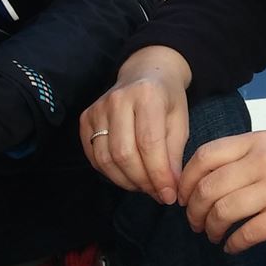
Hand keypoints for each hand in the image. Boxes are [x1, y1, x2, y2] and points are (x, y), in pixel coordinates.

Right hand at [81, 45, 193, 204]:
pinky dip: (111, 173)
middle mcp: (118, 99)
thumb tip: (168, 188)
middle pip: (124, 154)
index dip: (159, 175)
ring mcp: (98, 108)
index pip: (149, 144)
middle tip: (158, 193)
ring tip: (145, 186)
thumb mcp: (180, 121)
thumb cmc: (167, 98)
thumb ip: (174, 154)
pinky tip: (128, 175)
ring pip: (106, 159)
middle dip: (143, 181)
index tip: (169, 195)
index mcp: (147, 95)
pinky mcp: (86, 118)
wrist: (146, 71)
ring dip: (127, 181)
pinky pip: (94, 156)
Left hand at [180, 131, 265, 253]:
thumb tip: (199, 180)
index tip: (182, 197)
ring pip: (224, 211)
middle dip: (194, 210)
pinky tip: (233, 246)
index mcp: (260, 141)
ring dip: (211, 229)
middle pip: (210, 187)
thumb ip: (243, 157)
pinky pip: (247, 234)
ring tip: (213, 235)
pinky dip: (233, 244)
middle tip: (194, 223)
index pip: (206, 156)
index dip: (186, 180)